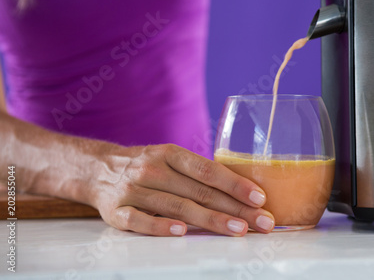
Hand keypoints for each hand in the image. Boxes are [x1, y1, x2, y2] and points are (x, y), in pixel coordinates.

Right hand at [90, 143, 274, 235]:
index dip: (235, 184)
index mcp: (170, 154)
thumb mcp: (170, 159)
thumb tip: (241, 193)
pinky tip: (182, 232)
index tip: (259, 197)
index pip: (208, 170)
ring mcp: (133, 190)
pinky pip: (140, 220)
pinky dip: (161, 226)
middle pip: (199, 191)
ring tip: (238, 229)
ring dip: (210, 219)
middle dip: (235, 208)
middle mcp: (152, 169)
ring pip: (177, 206)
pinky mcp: (116, 211)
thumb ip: (198, 174)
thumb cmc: (147, 166)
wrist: (97, 169)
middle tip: (261, 221)